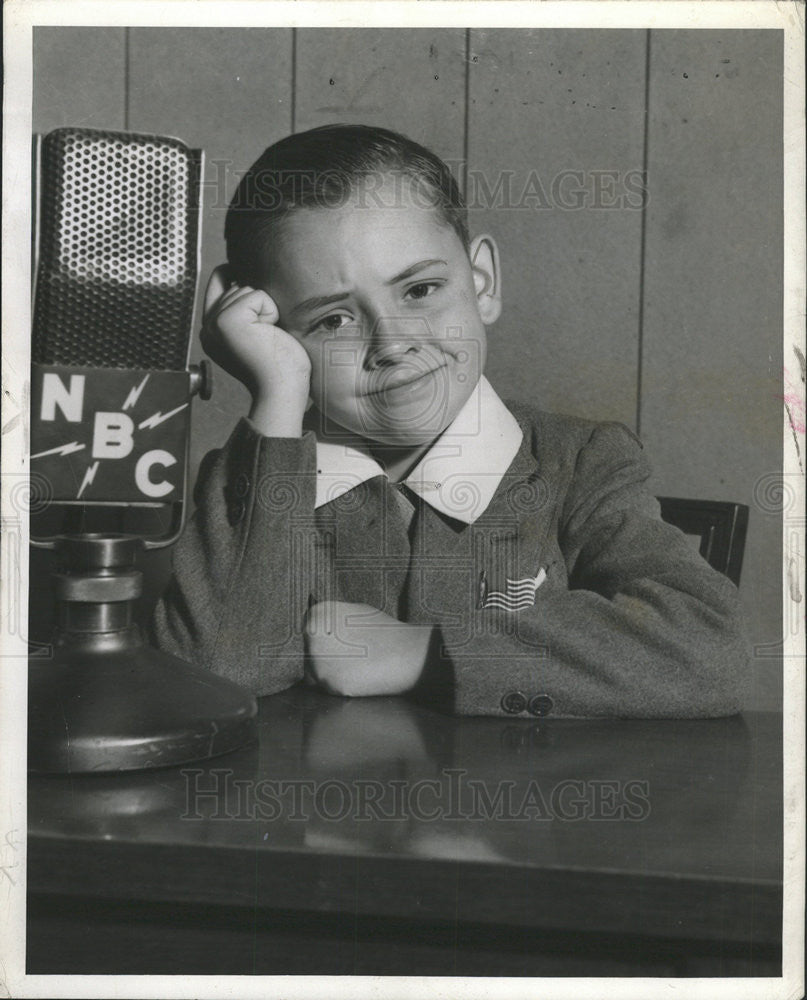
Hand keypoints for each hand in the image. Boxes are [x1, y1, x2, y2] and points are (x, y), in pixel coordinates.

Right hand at [200, 265, 311, 434]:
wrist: (282, 390)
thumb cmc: (279, 365)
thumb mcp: (255, 332)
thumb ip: (243, 310)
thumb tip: (246, 277)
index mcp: (212, 332)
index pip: (218, 283)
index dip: (235, 275)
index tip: (250, 288)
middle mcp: (207, 328)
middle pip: (235, 285)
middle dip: (258, 303)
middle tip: (266, 336)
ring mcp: (214, 324)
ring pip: (245, 288)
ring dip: (266, 309)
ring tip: (267, 336)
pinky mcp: (228, 321)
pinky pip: (257, 294)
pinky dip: (270, 311)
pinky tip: (269, 333)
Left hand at [304, 601, 433, 696]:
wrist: (405, 652)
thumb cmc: (383, 630)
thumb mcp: (353, 610)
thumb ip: (330, 617)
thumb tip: (313, 626)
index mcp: (317, 614)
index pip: (306, 630)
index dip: (322, 638)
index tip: (338, 641)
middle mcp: (312, 636)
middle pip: (306, 652)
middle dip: (322, 657)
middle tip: (348, 655)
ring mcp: (319, 662)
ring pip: (312, 673)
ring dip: (327, 673)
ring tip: (354, 665)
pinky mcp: (330, 685)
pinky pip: (325, 688)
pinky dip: (338, 685)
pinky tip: (356, 675)